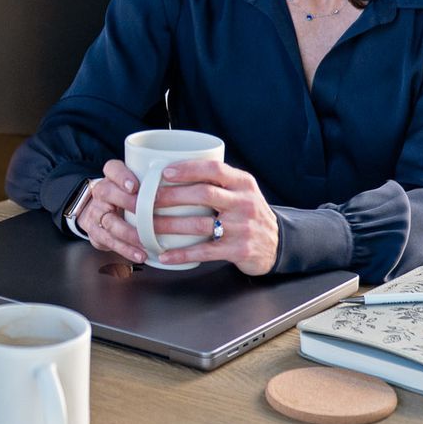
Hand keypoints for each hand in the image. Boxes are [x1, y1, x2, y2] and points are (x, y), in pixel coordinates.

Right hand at [74, 158, 153, 263]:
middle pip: (107, 193)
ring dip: (129, 233)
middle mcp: (101, 193)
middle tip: (144, 213)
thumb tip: (186, 184)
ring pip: (110, 221)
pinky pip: (110, 241)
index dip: (122, 177)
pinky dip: (126, 249)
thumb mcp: (136, 185)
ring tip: (145, 241)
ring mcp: (96, 213)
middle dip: (127, 203)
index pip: (112, 169)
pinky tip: (140, 254)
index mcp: (111, 178)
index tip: (134, 186)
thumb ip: (154, 184)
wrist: (100, 212)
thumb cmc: (127, 198)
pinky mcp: (96, 233)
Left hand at [143, 158, 278, 274]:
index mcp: (243, 183)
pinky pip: (205, 251)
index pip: (214, 169)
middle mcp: (244, 202)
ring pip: (199, 224)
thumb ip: (217, 181)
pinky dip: (181, 254)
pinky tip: (164, 255)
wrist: (277, 244)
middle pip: (202, 195)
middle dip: (170, 197)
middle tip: (145, 200)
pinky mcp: (238, 250)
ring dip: (168, 225)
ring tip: (146, 227)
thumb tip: (172, 170)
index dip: (188, 169)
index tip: (164, 172)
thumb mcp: (242, 191)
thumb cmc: (248, 213)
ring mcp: (242, 227)